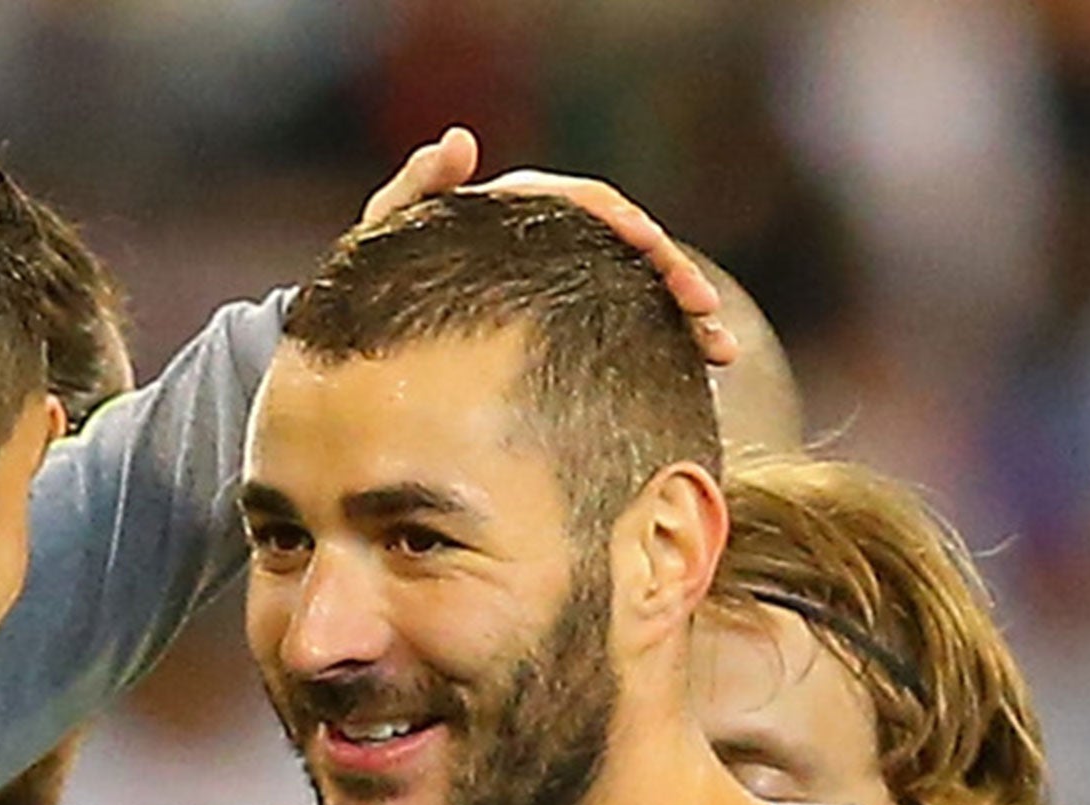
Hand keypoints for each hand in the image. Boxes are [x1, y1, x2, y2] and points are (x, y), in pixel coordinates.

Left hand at [359, 129, 733, 365]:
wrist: (370, 334)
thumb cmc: (378, 274)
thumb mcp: (389, 228)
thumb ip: (417, 185)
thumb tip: (461, 141)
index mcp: (524, 210)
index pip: (589, 206)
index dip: (625, 225)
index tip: (651, 250)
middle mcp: (555, 242)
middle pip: (631, 251)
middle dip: (675, 278)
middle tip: (704, 312)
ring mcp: (566, 286)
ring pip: (640, 295)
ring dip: (686, 320)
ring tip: (718, 353)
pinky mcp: (569, 328)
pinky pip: (627, 333)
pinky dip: (665, 351)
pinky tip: (699, 378)